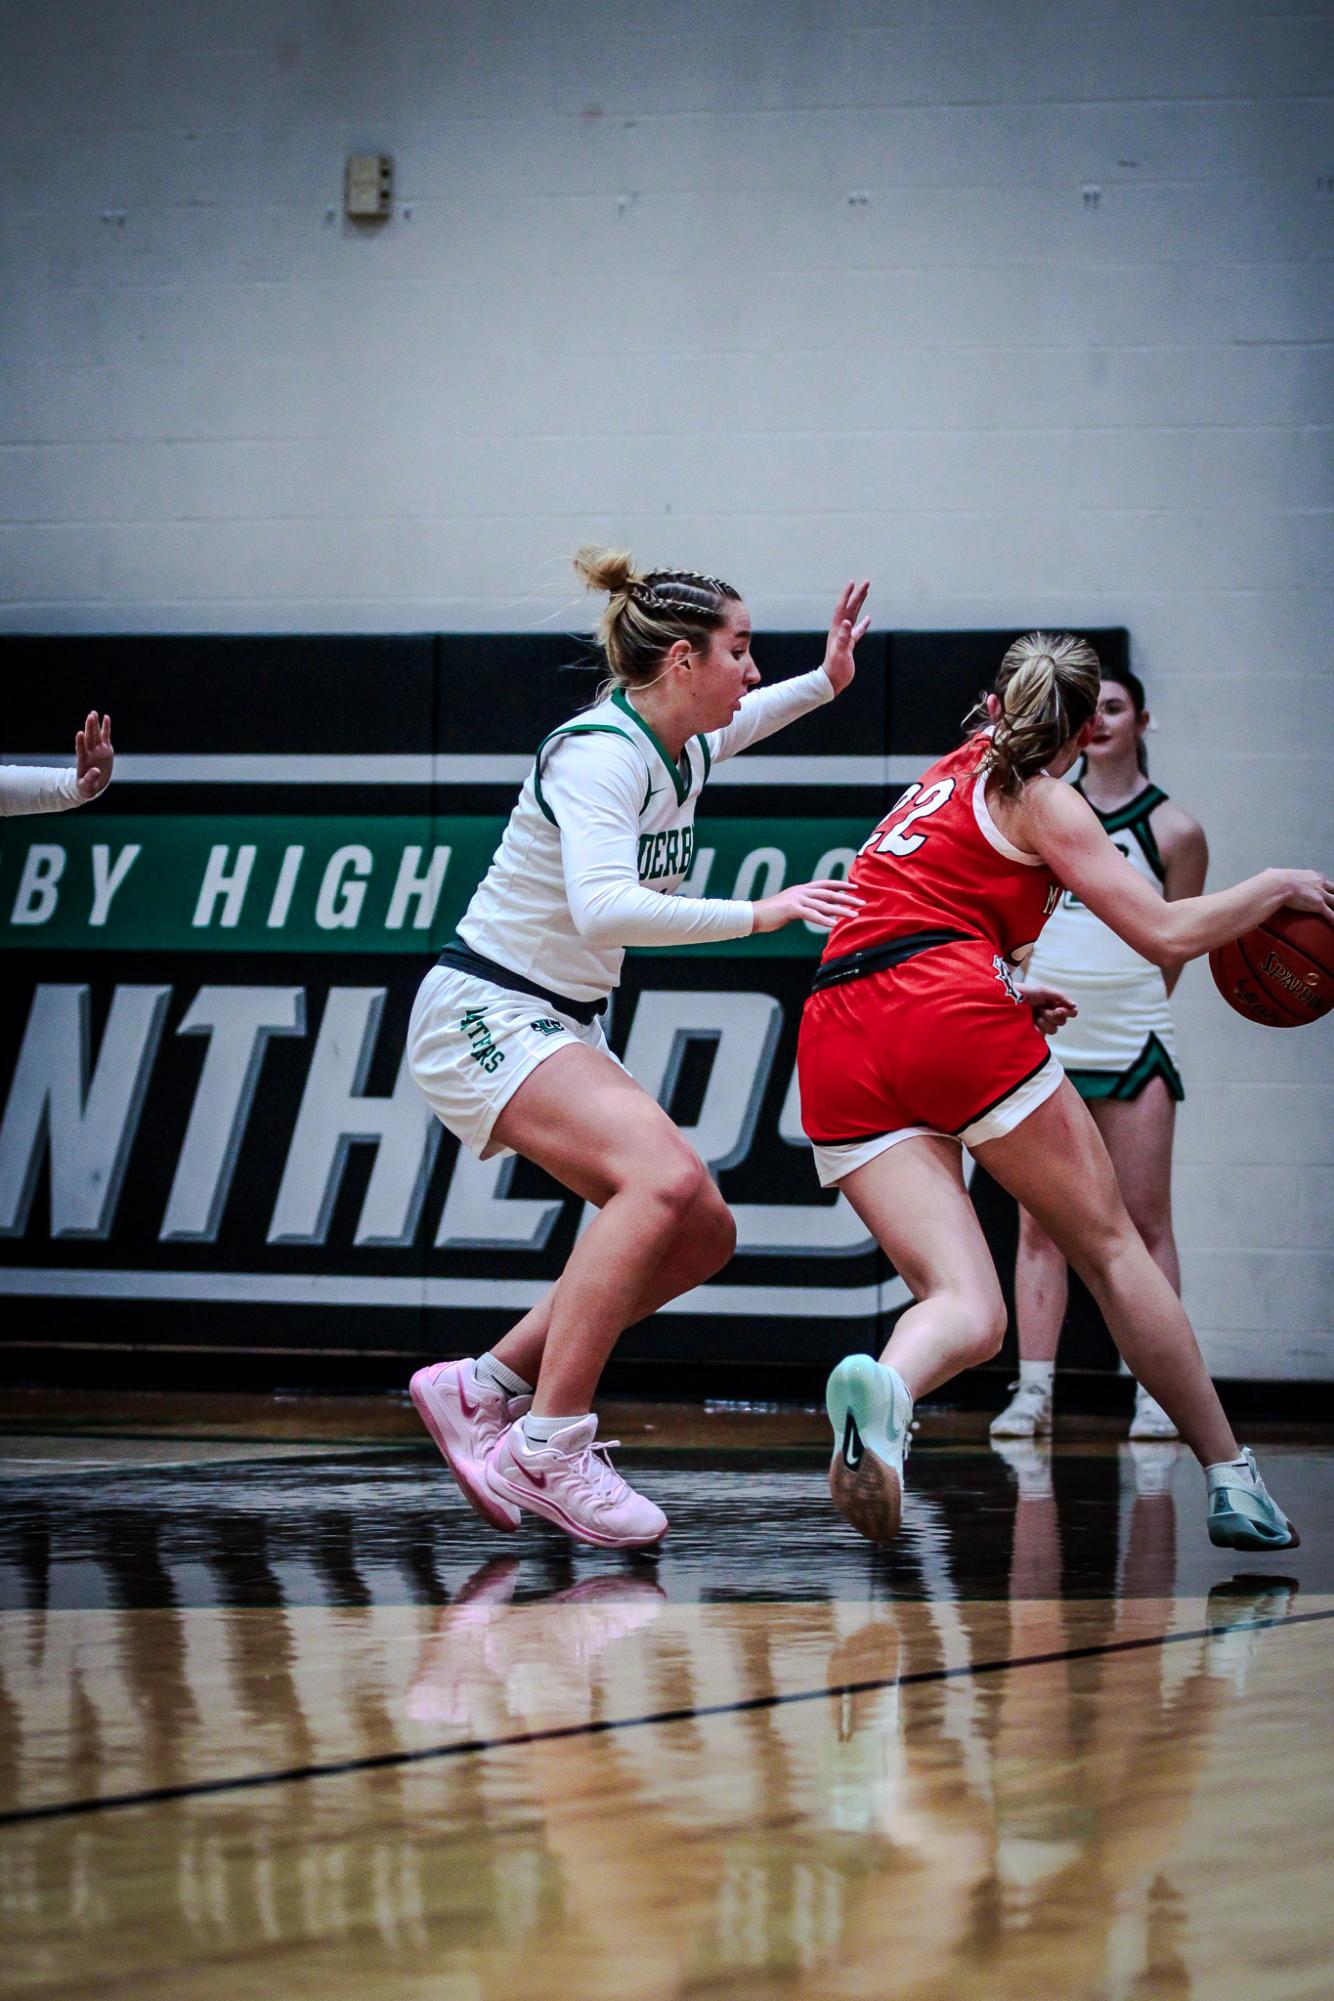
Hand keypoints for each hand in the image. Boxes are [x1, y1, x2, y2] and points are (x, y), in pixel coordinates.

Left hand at [75, 712, 113, 799]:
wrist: (92, 785)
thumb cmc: (87, 788)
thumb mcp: (87, 788)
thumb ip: (89, 780)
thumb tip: (96, 771)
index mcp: (84, 762)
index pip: (81, 750)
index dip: (80, 742)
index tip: (80, 734)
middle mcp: (90, 753)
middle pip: (89, 739)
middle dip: (90, 728)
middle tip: (90, 716)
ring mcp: (98, 750)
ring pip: (96, 735)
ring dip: (95, 724)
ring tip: (94, 713)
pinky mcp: (106, 749)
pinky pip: (106, 736)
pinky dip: (106, 727)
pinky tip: (106, 717)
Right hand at [752, 878, 863, 934]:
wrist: (753, 915)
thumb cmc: (771, 914)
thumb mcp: (790, 906)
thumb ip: (803, 905)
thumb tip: (814, 910)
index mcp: (802, 889)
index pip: (825, 884)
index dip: (840, 885)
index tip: (854, 888)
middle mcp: (801, 891)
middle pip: (829, 894)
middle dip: (847, 898)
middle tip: (862, 903)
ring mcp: (797, 899)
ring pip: (824, 905)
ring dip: (840, 910)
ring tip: (854, 915)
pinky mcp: (792, 910)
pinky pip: (811, 915)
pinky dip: (823, 920)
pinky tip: (834, 924)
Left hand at [820, 579, 871, 694]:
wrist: (832, 681)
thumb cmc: (835, 668)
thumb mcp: (841, 652)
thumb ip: (844, 638)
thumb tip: (847, 622)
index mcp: (837, 630)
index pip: (842, 608)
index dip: (847, 595)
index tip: (853, 582)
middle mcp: (840, 630)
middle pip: (850, 608)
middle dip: (858, 595)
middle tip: (867, 582)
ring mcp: (845, 637)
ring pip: (854, 616)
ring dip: (860, 604)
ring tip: (866, 592)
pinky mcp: (850, 645)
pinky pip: (858, 631)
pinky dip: (863, 623)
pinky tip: (868, 618)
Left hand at [1023, 985, 1077, 1035]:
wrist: (1009, 998)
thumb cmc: (1026, 992)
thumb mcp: (1044, 991)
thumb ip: (1060, 997)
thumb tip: (1074, 1006)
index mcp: (1056, 1005)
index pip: (1071, 1012)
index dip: (1067, 1012)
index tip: (1058, 1009)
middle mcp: (1051, 1015)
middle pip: (1062, 1022)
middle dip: (1051, 1015)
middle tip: (1041, 1009)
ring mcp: (1043, 1024)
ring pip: (1054, 1029)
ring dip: (1043, 1021)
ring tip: (1033, 1014)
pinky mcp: (1036, 1032)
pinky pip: (1044, 1035)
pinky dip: (1039, 1028)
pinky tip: (1031, 1022)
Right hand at [1267, 868, 1333, 923]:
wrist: (1277, 884)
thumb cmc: (1275, 879)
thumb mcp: (1279, 873)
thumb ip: (1277, 873)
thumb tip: (1269, 871)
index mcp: (1312, 876)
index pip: (1324, 882)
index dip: (1326, 888)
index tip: (1327, 892)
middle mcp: (1319, 883)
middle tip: (1333, 902)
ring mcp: (1320, 894)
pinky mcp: (1318, 904)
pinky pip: (1331, 914)